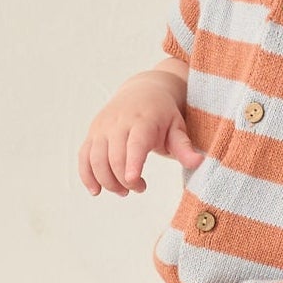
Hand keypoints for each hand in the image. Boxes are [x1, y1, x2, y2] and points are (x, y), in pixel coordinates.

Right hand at [79, 80, 205, 196]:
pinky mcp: (92, 133)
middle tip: (140, 188)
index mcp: (143, 120)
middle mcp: (118, 122)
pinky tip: (96, 190)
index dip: (133, 164)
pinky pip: (84, 157)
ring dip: (107, 181)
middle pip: (114, 157)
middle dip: (124, 180)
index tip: (134, 182)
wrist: (142, 91)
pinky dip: (86, 175)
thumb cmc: (163, 114)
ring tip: (123, 191)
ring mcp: (102, 127)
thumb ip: (184, 147)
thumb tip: (199, 162)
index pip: (135, 144)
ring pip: (96, 159)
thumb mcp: (177, 127)